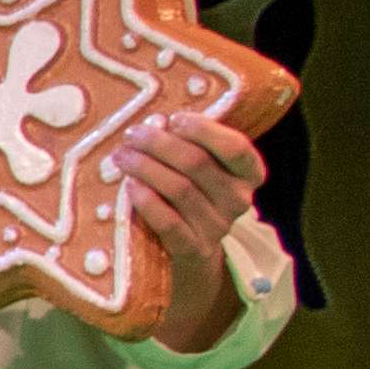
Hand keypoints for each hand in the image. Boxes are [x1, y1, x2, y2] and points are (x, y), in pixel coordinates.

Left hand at [108, 113, 267, 330]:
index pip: (236, 147)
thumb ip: (190, 144)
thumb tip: (155, 121)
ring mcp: (218, 226)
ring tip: (121, 156)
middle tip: (132, 134)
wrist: (191, 249)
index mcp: (248, 174)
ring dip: (145, 168)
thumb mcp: (201, 167)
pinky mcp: (194, 249)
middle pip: (197, 163)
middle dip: (159, 144)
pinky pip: (169, 223)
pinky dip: (147, 201)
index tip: (173, 119)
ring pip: (180, 189)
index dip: (204, 130)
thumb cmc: (190, 193)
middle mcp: (239, 200)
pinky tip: (129, 186)